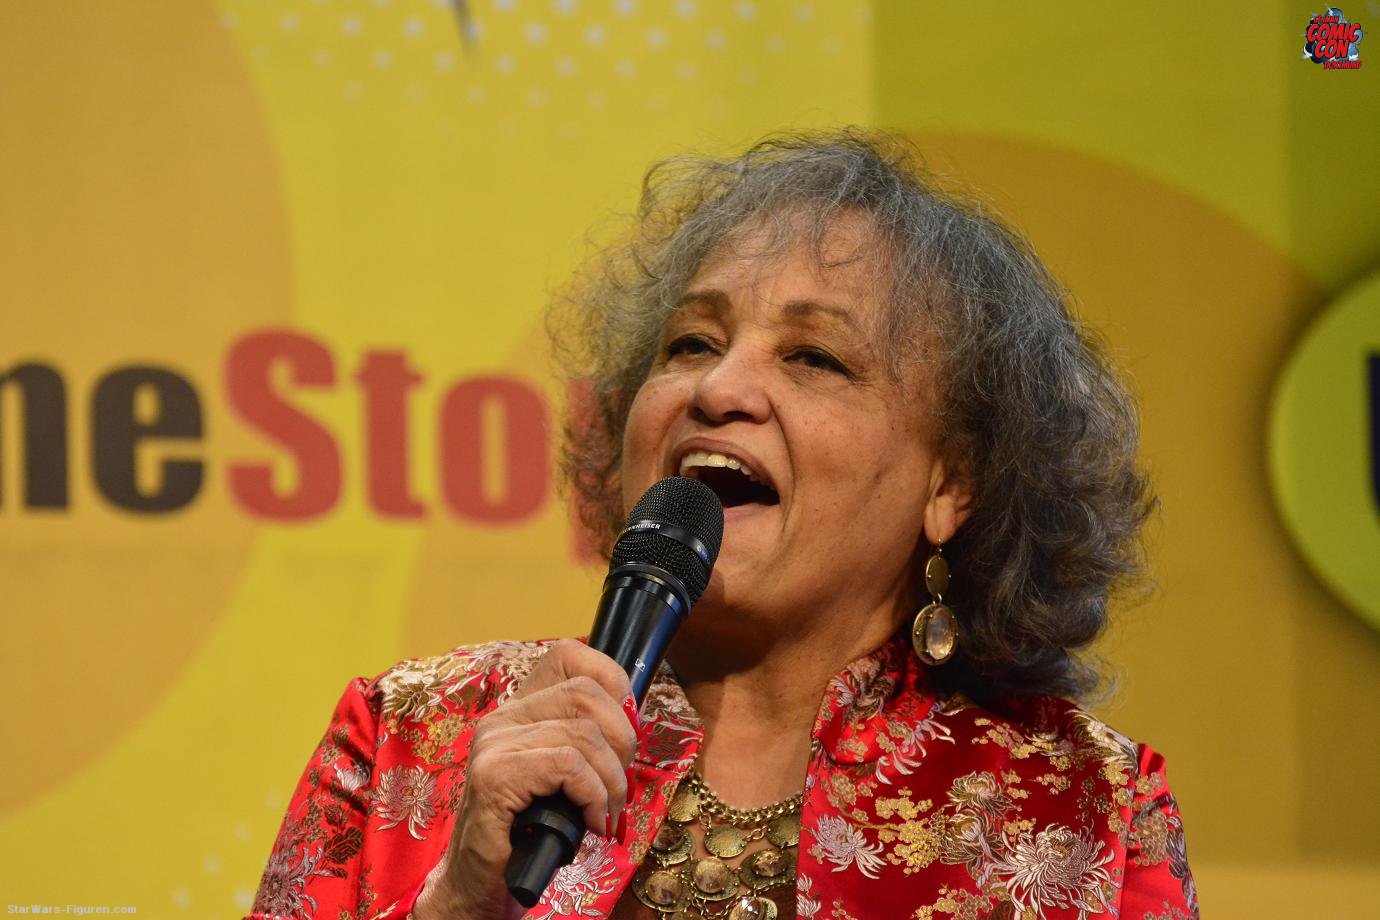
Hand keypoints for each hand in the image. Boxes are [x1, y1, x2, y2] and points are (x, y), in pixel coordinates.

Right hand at [412, 640, 637, 919]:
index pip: (570, 656)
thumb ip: (586, 741)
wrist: (479, 885)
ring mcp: (493, 744)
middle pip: (587, 693)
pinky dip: (593, 796)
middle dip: (621, 741)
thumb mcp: (563, 777)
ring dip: (611, 781)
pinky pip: (567, 765)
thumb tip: (633, 714)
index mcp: (519, 709)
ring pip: (583, 734)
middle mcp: (502, 718)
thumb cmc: (529, 833)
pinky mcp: (493, 776)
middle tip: (616, 786)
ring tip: (604, 813)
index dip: (613, 683)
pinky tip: (589, 822)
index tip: (621, 734)